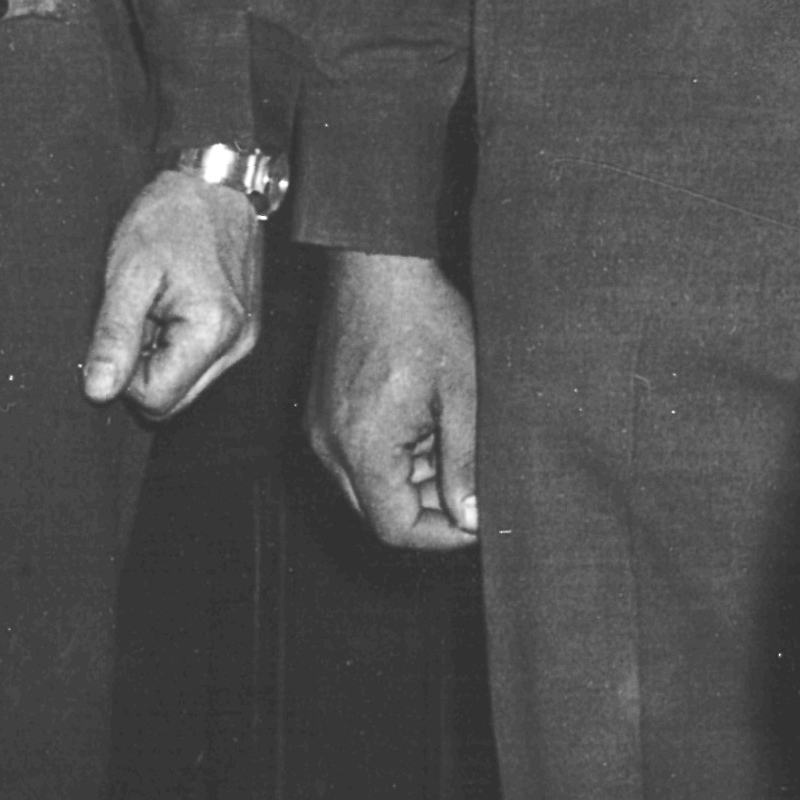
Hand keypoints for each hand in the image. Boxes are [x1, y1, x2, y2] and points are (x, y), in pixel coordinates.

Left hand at [82, 169, 266, 420]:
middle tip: (139, 316)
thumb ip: (114, 336)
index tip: (124, 326)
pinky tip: (173, 307)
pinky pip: (200, 364)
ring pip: (186, 384)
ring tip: (158, 307)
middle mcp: (239, 344)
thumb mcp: (128, 273)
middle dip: (144, 367)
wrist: (214, 184)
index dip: (124, 372)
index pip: (155, 398)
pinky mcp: (244, 330)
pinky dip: (178, 344)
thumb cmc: (172, 219)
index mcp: (213, 331)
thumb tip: (98, 391)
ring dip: (160, 356)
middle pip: (174, 399)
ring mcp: (245, 339)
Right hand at [306, 247, 483, 546]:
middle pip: (378, 513)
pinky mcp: (322, 412)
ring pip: (369, 486)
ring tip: (453, 435)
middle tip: (475, 481)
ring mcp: (320, 430)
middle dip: (431, 507)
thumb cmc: (424, 319)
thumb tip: (471, 518)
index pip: (395, 529)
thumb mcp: (464, 394)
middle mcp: (329, 447)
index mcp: (362, 447)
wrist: (377, 265)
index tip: (479, 519)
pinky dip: (395, 455)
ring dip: (414, 479)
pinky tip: (429, 420)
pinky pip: (357, 458)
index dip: (443, 534)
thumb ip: (465, 462)